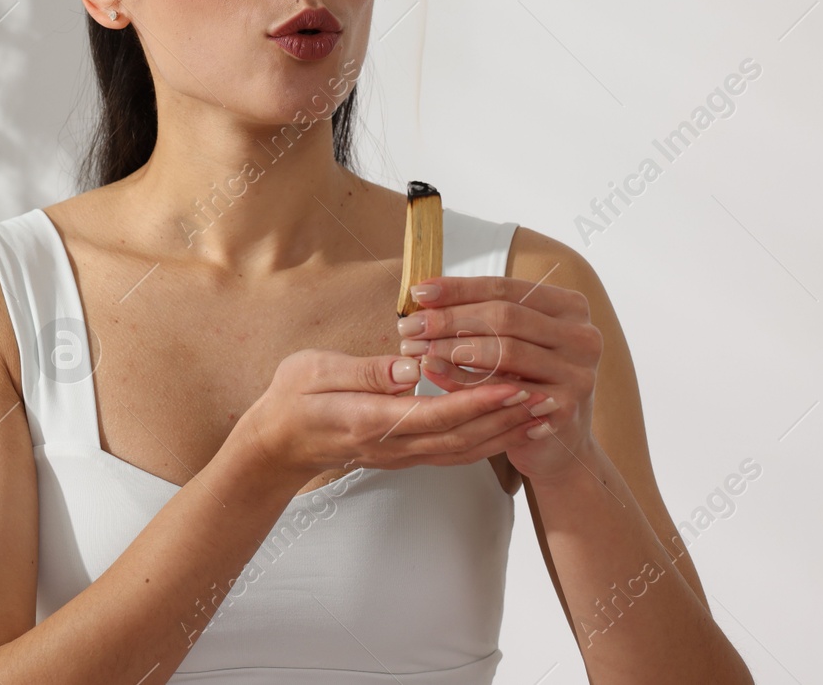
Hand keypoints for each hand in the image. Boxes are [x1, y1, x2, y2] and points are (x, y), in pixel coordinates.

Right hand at [237, 347, 553, 489]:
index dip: (478, 402)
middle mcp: (393, 446)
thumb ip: (363, 371)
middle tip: (546, 397)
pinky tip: (509, 424)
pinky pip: (454, 451)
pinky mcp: (405, 454)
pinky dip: (487, 439)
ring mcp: (401, 455)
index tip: (513, 383)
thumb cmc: (292, 398)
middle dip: (507, 419)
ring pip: (463, 450)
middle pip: (462, 438)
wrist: (276, 443)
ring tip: (541, 412)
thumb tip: (409, 368)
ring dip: (504, 432)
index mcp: (370, 421)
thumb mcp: (314, 371)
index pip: (436, 415)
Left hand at [397, 275, 602, 482]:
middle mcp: (582, 336)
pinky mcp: (567, 407)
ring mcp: (579, 372)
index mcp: (569, 307)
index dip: (460, 288)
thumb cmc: (525, 381)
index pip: (506, 288)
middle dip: (451, 320)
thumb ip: (482, 315)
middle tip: (410, 327)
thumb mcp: (510, 340)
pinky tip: (434, 376)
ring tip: (418, 351)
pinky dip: (464, 382)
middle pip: (505, 317)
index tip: (420, 291)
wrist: (554, 442)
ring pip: (505, 351)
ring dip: (453, 349)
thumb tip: (425, 295)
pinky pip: (505, 391)